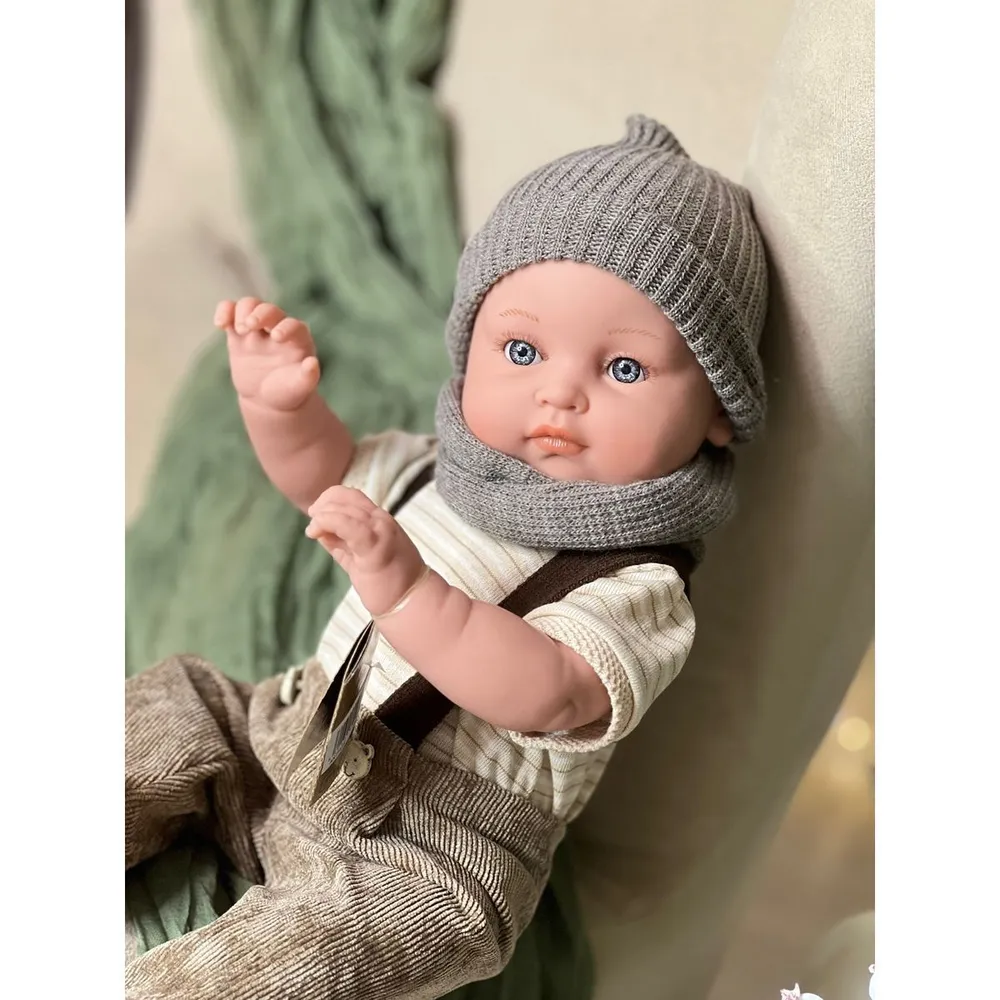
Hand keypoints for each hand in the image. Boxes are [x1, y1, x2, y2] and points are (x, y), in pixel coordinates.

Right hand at [216, 297, 319, 410]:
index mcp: (298, 340)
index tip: (276, 337)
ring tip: (239, 330)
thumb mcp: (298, 387)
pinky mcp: (238, 332)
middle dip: (260, 314)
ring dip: (242, 311)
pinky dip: (224, 311)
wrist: (267, 398)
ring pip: (250, 305)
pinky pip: (231, 312)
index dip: (286, 327)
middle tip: (249, 326)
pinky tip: (220, 324)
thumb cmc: (287, 391)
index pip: (294, 326)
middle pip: (270, 311)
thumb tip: (312, 363)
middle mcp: (279, 328)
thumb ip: (307, 377)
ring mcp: (258, 329)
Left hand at [305, 486, 426, 616]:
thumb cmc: (389, 584)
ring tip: (313, 531)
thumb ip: (341, 543)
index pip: (352, 496)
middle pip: (346, 498)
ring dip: (322, 516)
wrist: (412, 602)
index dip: (329, 499)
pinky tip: (316, 532)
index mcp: (380, 521)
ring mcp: (380, 531)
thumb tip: (320, 531)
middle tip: (312, 525)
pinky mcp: (375, 546)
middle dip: (322, 507)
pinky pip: (348, 525)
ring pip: (345, 509)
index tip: (315, 514)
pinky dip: (328, 522)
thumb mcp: (359, 558)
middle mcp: (381, 520)